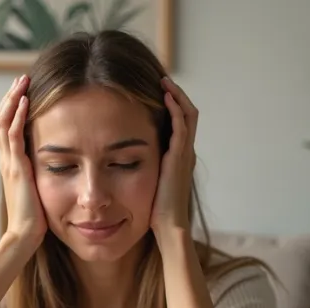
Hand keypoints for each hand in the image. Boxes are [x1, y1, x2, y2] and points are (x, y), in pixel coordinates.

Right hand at [0, 75, 46, 248]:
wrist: (24, 235)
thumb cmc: (35, 218)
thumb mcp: (38, 189)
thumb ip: (40, 175)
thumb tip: (55, 165)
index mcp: (10, 164)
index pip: (5, 129)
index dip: (11, 109)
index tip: (23, 92)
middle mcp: (6, 160)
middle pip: (0, 119)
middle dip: (10, 97)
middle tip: (21, 79)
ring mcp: (9, 163)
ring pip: (3, 122)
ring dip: (12, 99)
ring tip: (22, 82)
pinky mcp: (17, 168)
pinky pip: (14, 136)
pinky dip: (18, 116)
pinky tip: (25, 101)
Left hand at [151, 77, 197, 237]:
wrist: (167, 226)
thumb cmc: (154, 210)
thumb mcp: (147, 182)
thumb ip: (142, 168)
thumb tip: (120, 159)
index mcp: (179, 157)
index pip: (181, 122)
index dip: (173, 105)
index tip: (157, 91)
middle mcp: (185, 152)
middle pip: (188, 113)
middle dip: (176, 94)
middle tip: (162, 78)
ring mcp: (185, 153)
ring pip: (188, 114)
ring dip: (177, 95)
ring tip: (164, 80)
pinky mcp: (180, 157)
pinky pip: (181, 125)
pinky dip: (175, 108)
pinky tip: (165, 96)